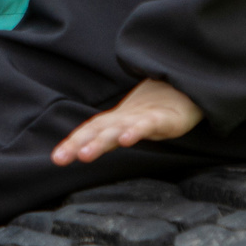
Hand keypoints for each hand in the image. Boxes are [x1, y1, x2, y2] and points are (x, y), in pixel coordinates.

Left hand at [52, 78, 202, 166]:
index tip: (56, 158)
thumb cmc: (158, 109)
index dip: (72, 142)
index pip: (90, 130)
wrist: (188, 88)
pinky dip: (135, 131)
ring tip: (85, 154)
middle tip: (61, 158)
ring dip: (100, 141)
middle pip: (98, 130)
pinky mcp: (165, 119)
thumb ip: (113, 134)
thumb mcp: (132, 123)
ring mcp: (143, 117)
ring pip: (118, 128)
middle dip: (78, 143)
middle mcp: (125, 117)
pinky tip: (126, 140)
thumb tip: (89, 149)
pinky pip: (147, 125)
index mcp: (116, 120)